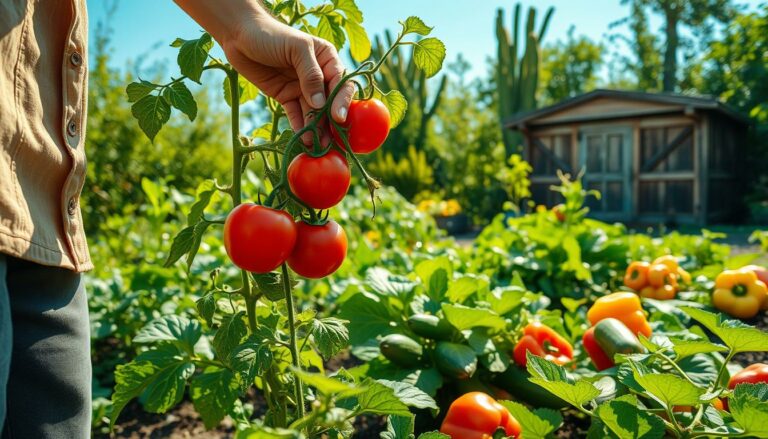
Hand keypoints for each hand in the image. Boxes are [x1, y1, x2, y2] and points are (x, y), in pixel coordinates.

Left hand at [175, 0, 354, 142]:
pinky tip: (304, 139)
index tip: (338, 118)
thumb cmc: (271, 34)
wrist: (239, 35)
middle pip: (329, 102)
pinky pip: (296, 115)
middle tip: (331, 141)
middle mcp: (318, 75)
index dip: (341, 101)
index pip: (341, 83)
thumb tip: (321, 103)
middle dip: (330, 122)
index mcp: (327, 59)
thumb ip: (310, 74)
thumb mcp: (296, 48)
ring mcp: (302, 88)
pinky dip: (300, 127)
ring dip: (316, 129)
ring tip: (316, 146)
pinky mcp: (286, 97)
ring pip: (313, 112)